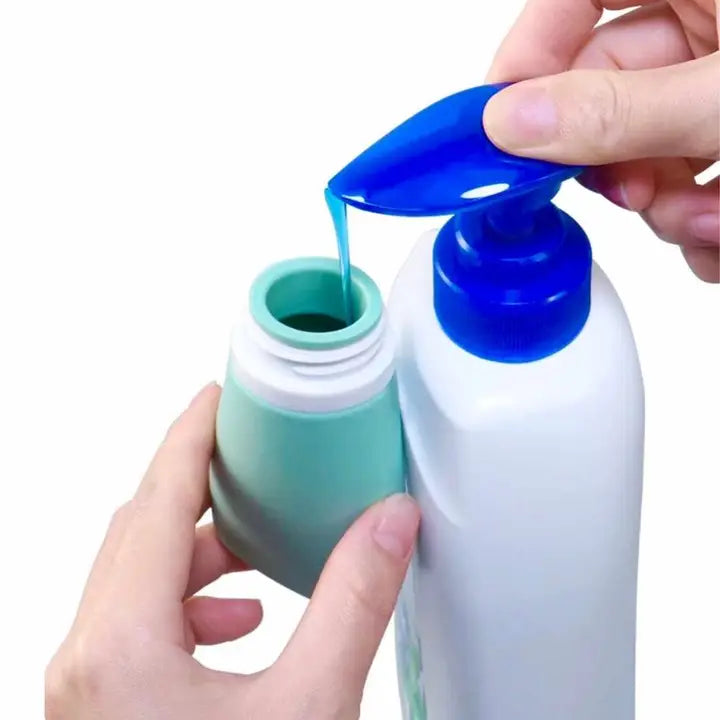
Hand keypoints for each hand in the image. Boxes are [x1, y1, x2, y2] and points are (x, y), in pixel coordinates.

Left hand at [45, 384, 419, 719]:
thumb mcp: (311, 707)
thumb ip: (355, 601)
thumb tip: (392, 522)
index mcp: (120, 646)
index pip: (156, 498)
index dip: (191, 435)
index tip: (218, 396)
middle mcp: (86, 658)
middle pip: (138, 529)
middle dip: (197, 484)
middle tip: (248, 455)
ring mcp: (86, 687)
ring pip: (134, 577)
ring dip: (194, 548)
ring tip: (252, 543)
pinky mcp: (102, 707)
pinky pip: (136, 623)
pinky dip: (187, 601)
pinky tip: (237, 620)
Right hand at [484, 0, 718, 281]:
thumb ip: (616, 112)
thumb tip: (510, 123)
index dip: (528, 56)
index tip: (502, 128)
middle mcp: (706, 21)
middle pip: (605, 88)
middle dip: (615, 163)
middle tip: (631, 196)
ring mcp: (719, 77)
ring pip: (641, 143)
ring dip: (662, 204)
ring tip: (709, 221)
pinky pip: (681, 170)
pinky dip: (693, 213)